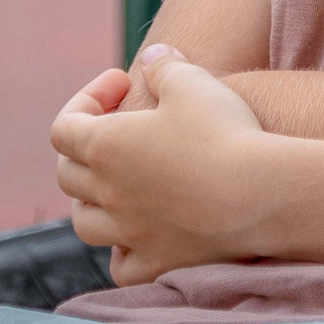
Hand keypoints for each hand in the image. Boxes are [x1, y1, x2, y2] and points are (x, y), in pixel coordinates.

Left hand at [52, 45, 275, 284]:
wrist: (260, 193)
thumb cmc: (223, 131)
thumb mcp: (192, 81)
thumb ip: (164, 66)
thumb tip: (152, 57)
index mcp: (104, 147)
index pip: (64, 127)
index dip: (86, 100)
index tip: (122, 84)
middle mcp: (107, 193)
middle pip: (68, 175)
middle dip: (85, 148)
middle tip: (122, 129)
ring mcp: (128, 232)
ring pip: (84, 222)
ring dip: (92, 200)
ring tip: (120, 184)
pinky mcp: (157, 261)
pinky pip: (121, 265)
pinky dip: (121, 250)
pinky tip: (139, 234)